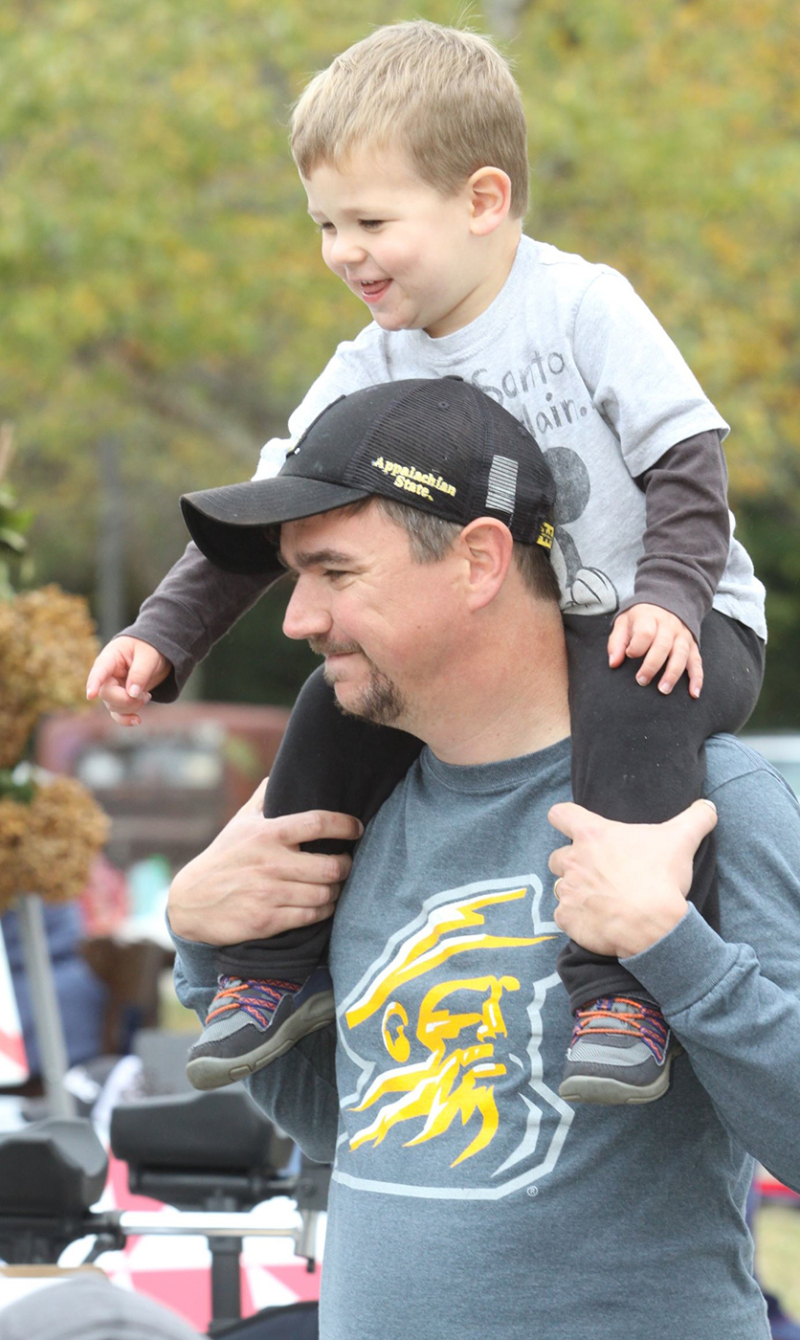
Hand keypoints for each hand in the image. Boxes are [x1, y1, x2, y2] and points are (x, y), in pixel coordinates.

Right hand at [86, 636, 171, 724]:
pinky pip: (117, 714)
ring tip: (147, 695)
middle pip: (107, 694)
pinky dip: (126, 719)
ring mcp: (111, 688)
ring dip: (133, 706)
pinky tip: (137, 720)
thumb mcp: (149, 656)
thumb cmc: (148, 649)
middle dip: (127, 700)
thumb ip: (140, 673)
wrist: (154, 654)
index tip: (91, 695)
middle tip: (146, 695)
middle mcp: (106, 674)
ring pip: (114, 706)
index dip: (94, 683)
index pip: (99, 670)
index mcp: (110, 657)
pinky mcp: (119, 699)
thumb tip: (132, 694)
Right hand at [168, 779, 362, 943]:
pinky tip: (322, 904)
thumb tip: (276, 775)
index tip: (356, 827)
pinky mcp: (268, 920)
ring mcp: (270, 893)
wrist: (191, 902)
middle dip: (346, 866)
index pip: (317, 823)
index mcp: (267, 834)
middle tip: (346, 864)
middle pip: (330, 866)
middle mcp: (270, 862)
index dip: (344, 824)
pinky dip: (323, 910)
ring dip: (336, 891)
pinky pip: (311, 916)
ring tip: (334, 885)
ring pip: (324, 894)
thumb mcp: (238, 825)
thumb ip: (261, 800)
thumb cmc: (222, 858)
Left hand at [547, 799, 717, 957]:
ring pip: (560, 887)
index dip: (563, 819)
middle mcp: (573, 859)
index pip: (560, 814)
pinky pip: (563, 916)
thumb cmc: (661, 879)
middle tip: (596, 874)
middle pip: (556, 856)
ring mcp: (567, 890)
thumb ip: (695, 818)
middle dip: (571, 864)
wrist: (653, 927)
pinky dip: (575, 919)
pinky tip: (596, 921)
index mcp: (592, 835)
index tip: (572, 826)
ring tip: (600, 899)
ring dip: (575, 892)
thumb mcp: (682, 840)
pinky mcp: (567, 918)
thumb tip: (709, 805)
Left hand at [608, 603, 702, 696]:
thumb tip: (613, 663)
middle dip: (652, 665)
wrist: (666, 604)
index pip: (645, 632)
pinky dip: (697, 678)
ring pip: (681, 654)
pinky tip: (694, 693)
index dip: (637, 647)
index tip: (629, 655)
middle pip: (663, 645)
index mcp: (650, 617)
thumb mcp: (624, 623)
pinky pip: (697, 662)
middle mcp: (669, 626)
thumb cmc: (641, 618)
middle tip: (641, 681)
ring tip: (663, 689)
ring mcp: (683, 636)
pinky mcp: (692, 646)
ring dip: (673, 674)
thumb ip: (617, 642)